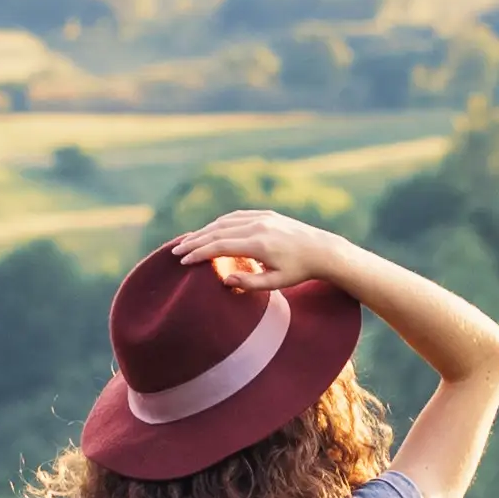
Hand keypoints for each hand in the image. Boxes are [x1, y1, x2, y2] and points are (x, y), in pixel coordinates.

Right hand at [164, 210, 359, 295]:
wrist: (322, 250)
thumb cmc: (300, 271)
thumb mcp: (277, 284)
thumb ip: (250, 284)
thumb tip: (224, 281)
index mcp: (259, 244)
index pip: (220, 246)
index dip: (199, 253)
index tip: (183, 261)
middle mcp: (258, 226)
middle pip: (217, 231)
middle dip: (194, 241)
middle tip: (176, 252)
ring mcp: (262, 217)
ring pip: (225, 222)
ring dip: (204, 231)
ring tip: (188, 242)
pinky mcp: (266, 214)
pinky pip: (236, 216)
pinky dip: (219, 223)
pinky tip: (209, 231)